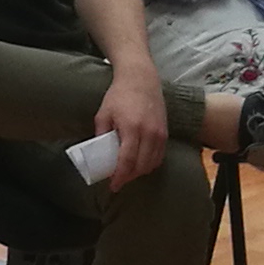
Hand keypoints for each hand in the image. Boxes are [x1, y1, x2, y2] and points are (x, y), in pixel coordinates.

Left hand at [92, 68, 166, 187]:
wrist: (141, 78)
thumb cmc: (119, 94)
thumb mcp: (103, 114)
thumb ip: (101, 134)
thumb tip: (97, 152)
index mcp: (131, 128)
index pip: (127, 161)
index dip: (120, 177)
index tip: (113, 185)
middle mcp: (149, 132)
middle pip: (141, 166)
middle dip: (129, 177)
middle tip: (118, 180)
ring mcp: (160, 133)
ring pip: (152, 163)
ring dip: (140, 172)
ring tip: (128, 173)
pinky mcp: (166, 132)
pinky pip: (160, 156)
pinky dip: (150, 163)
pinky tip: (140, 164)